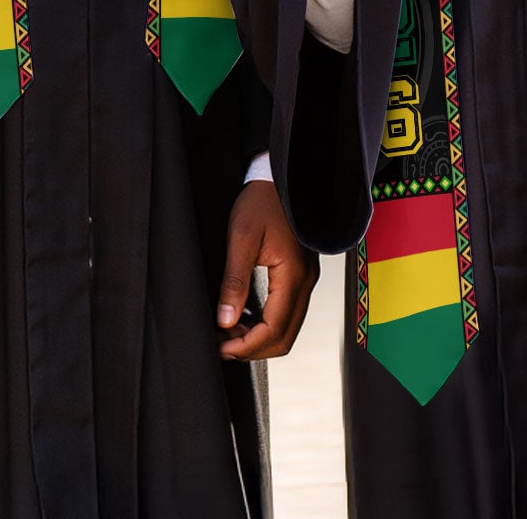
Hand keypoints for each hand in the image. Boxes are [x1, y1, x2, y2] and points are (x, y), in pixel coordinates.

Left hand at [216, 179, 317, 360]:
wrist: (280, 179)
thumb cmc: (261, 202)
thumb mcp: (241, 238)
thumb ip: (234, 281)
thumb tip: (225, 321)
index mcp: (293, 275)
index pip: (274, 329)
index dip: (247, 346)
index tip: (220, 348)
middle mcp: (305, 282)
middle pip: (284, 337)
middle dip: (253, 348)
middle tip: (222, 346)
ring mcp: (306, 280)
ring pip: (287, 328)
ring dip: (259, 338)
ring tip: (228, 333)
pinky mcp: (300, 276)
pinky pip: (288, 312)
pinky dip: (267, 324)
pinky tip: (244, 318)